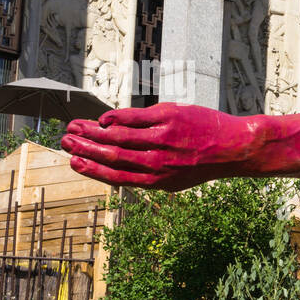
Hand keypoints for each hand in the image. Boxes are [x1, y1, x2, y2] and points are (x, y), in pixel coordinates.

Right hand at [61, 103, 253, 190]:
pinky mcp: (169, 118)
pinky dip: (114, 118)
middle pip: (112, 156)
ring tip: (75, 127)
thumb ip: (147, 171)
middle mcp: (158, 163)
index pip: (116, 177)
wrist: (235, 147)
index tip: (72, 162)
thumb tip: (114, 162)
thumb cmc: (201, 161)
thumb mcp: (175, 176)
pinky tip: (103, 119)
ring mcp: (163, 140)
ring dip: (92, 132)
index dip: (91, 170)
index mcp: (158, 181)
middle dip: (84, 149)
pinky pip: (134, 118)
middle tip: (65, 140)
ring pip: (118, 136)